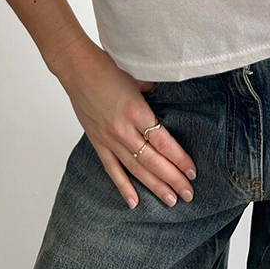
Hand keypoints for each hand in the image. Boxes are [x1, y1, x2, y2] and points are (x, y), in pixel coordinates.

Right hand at [50, 33, 196, 209]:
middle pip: (152, 160)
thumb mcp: (138, 76)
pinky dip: (123, 186)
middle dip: (172, 179)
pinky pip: (112, 169)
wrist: (76, 68)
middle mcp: (122, 129)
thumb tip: (170, 100)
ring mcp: (108, 138)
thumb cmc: (108, 67)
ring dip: (154, 186)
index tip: (192, 172)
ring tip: (171, 200)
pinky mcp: (97, 142)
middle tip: (188, 194)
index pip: (162, 142)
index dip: (179, 159)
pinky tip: (134, 202)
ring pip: (135, 169)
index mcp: (135, 110)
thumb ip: (155, 93)